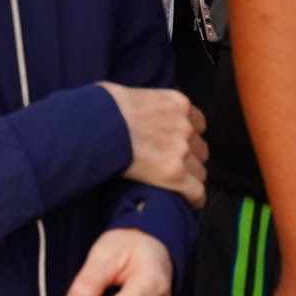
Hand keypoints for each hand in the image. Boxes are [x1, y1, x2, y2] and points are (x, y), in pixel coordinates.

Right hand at [103, 81, 207, 205]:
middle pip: (199, 149)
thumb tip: (139, 115)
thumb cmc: (103, 107)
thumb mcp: (132, 94)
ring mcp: (182, 151)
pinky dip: (193, 198)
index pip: (198, 124)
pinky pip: (196, 192)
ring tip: (174, 185)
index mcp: (178, 103)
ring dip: (188, 178)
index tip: (177, 143)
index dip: (187, 136)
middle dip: (189, 157)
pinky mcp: (175, 174)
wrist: (96, 125)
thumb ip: (149, 106)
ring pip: (199, 172)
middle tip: (170, 164)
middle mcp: (186, 126)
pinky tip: (187, 201)